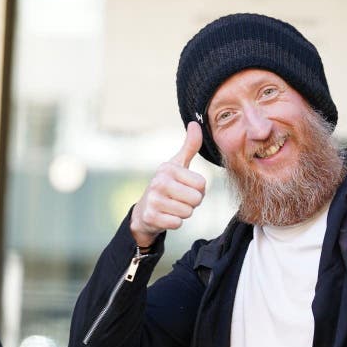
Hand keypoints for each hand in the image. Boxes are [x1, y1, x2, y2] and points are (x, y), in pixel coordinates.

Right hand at [130, 122, 205, 246]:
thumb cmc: (167, 185)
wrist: (144, 210)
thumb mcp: (178, 165)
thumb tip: (195, 123)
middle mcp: (159, 181)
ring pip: (188, 212)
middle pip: (197, 199)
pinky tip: (165, 216)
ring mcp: (153, 200)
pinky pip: (177, 223)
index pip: (202, 184)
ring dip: (183, 213)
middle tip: (180, 199)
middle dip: (192, 203)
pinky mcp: (151, 217)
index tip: (186, 187)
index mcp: (168, 168)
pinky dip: (174, 222)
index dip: (198, 190)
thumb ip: (190, 146)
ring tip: (172, 207)